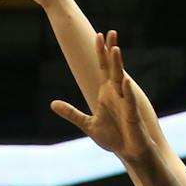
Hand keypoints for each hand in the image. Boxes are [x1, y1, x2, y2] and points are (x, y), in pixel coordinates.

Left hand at [51, 31, 151, 163]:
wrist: (129, 152)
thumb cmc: (113, 138)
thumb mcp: (87, 125)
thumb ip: (71, 113)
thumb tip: (52, 104)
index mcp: (106, 93)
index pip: (103, 68)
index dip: (100, 52)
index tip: (98, 35)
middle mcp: (117, 94)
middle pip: (113, 68)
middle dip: (111, 51)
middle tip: (110, 32)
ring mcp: (125, 103)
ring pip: (121, 80)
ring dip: (118, 65)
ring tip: (115, 49)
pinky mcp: (132, 115)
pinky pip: (129, 102)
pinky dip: (127, 92)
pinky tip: (125, 82)